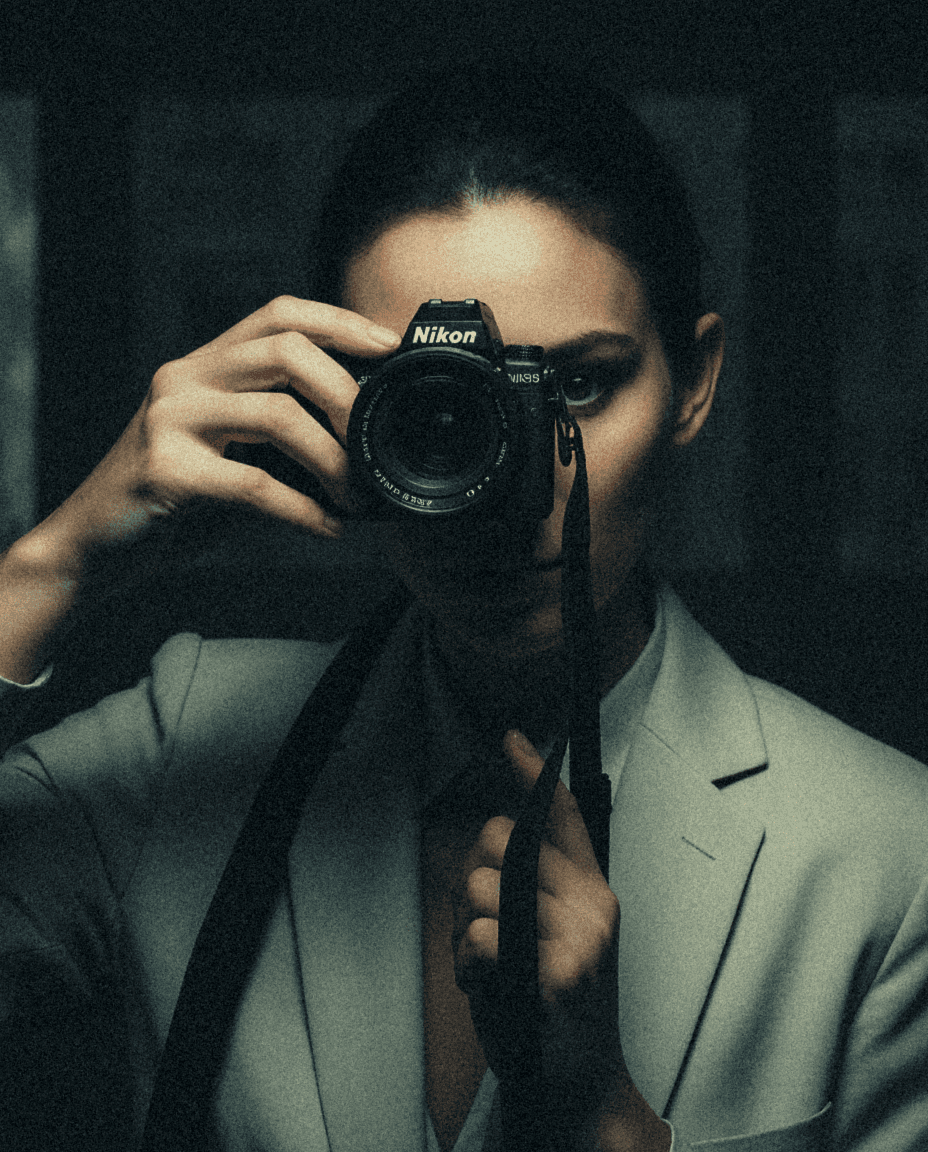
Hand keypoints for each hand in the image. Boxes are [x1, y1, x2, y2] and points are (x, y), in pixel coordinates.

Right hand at [53, 296, 399, 553]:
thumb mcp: (227, 449)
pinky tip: (328, 528)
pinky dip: (304, 510)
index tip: (388, 346)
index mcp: (204, 366)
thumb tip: (363, 435)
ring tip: (358, 495)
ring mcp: (171, 422)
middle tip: (379, 442)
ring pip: (277, 415)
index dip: (339, 321)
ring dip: (333, 460)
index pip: (278, 314)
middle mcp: (185, 380)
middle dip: (345, 395)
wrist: (93, 546)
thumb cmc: (174, 500)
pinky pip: (255, 485)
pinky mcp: (166, 472)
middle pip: (285, 351)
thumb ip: (277, 429)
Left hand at [453, 730, 669, 1149]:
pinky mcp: (559, 972)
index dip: (533, 774)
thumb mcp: (553, 938)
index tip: (511, 740)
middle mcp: (593, 904)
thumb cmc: (554, 1010)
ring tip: (487, 966)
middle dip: (470, 883)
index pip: (565, 816)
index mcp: (592, 891)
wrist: (577, 1087)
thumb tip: (491, 839)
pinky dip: (469, 963)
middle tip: (482, 933)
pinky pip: (482, 937)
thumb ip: (531, 888)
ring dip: (464, 929)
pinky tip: (489, 987)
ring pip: (481, 886)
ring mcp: (580, 937)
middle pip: (499, 841)